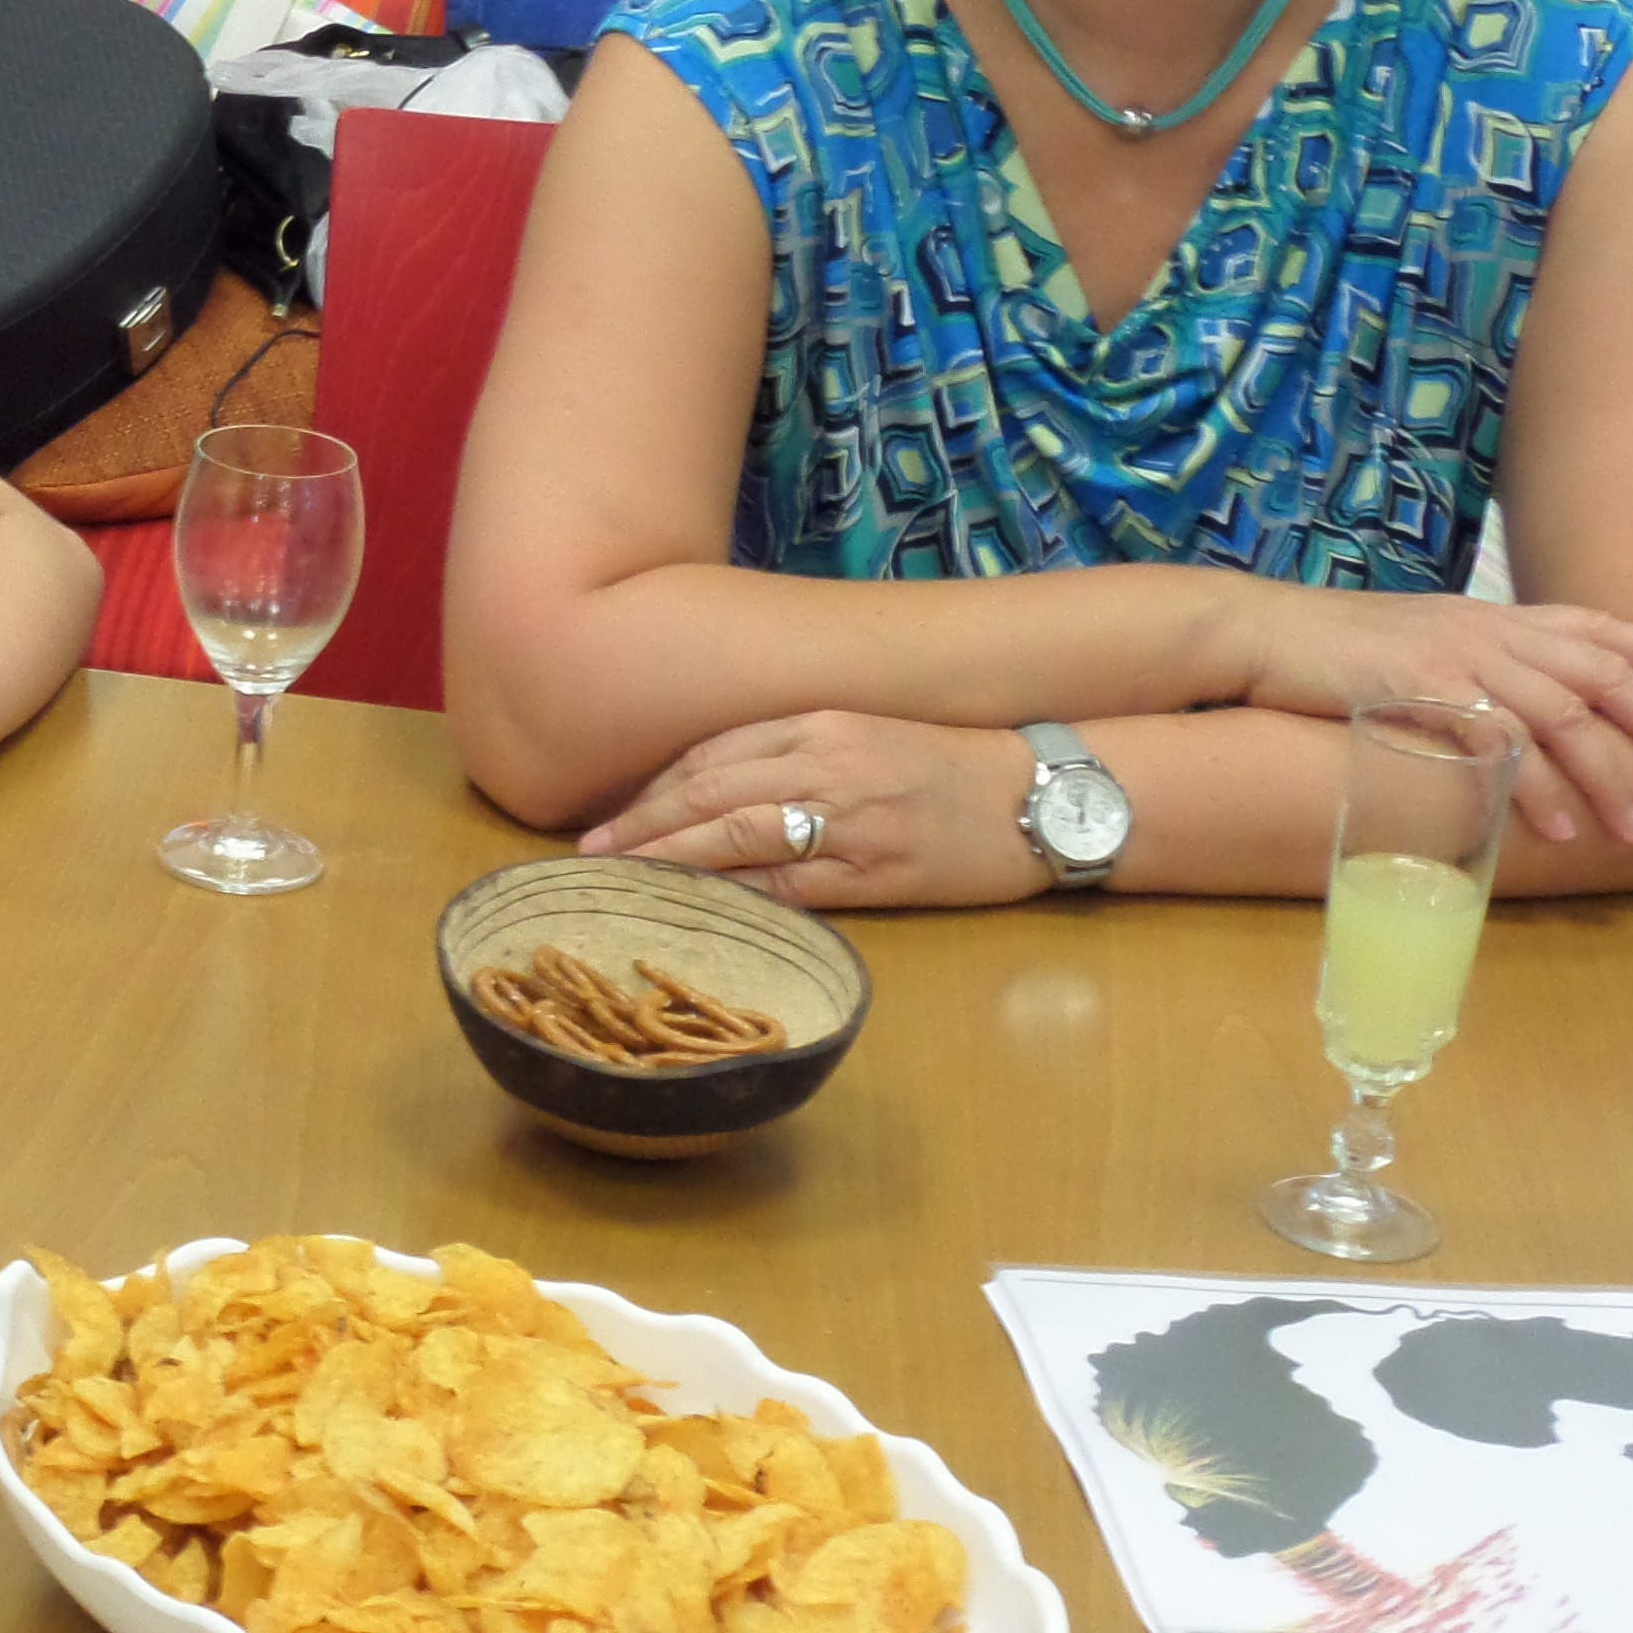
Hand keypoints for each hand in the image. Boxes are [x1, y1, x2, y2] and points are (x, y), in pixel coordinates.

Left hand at [576, 712, 1048, 908]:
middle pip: (708, 793)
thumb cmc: (953, 764)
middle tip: (588, 852)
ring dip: (670, 861)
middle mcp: (826, 763)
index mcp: (821, 723)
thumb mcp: (868, 735)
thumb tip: (718, 783)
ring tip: (620, 879)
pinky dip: (735, 897)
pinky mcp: (874, 874)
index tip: (612, 811)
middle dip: (642, 823)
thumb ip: (796, 751)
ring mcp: (849, 821)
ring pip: (736, 840)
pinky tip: (697, 909)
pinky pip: (788, 887)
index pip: (713, 753)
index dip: (655, 786)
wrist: (1044, 794)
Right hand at [1238, 583, 1632, 847]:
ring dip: (1605, 777)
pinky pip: (1496, 745)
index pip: (1596, 626)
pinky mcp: (1424, 692)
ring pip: (1558, 716)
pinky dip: (1533, 790)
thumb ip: (1477, 662)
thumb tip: (1514, 705)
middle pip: (1597, 673)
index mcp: (1495, 616)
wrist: (1268, 631)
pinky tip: (1559, 827)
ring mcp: (1459, 659)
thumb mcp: (1423, 641)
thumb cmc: (1339, 645)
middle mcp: (1490, 631)